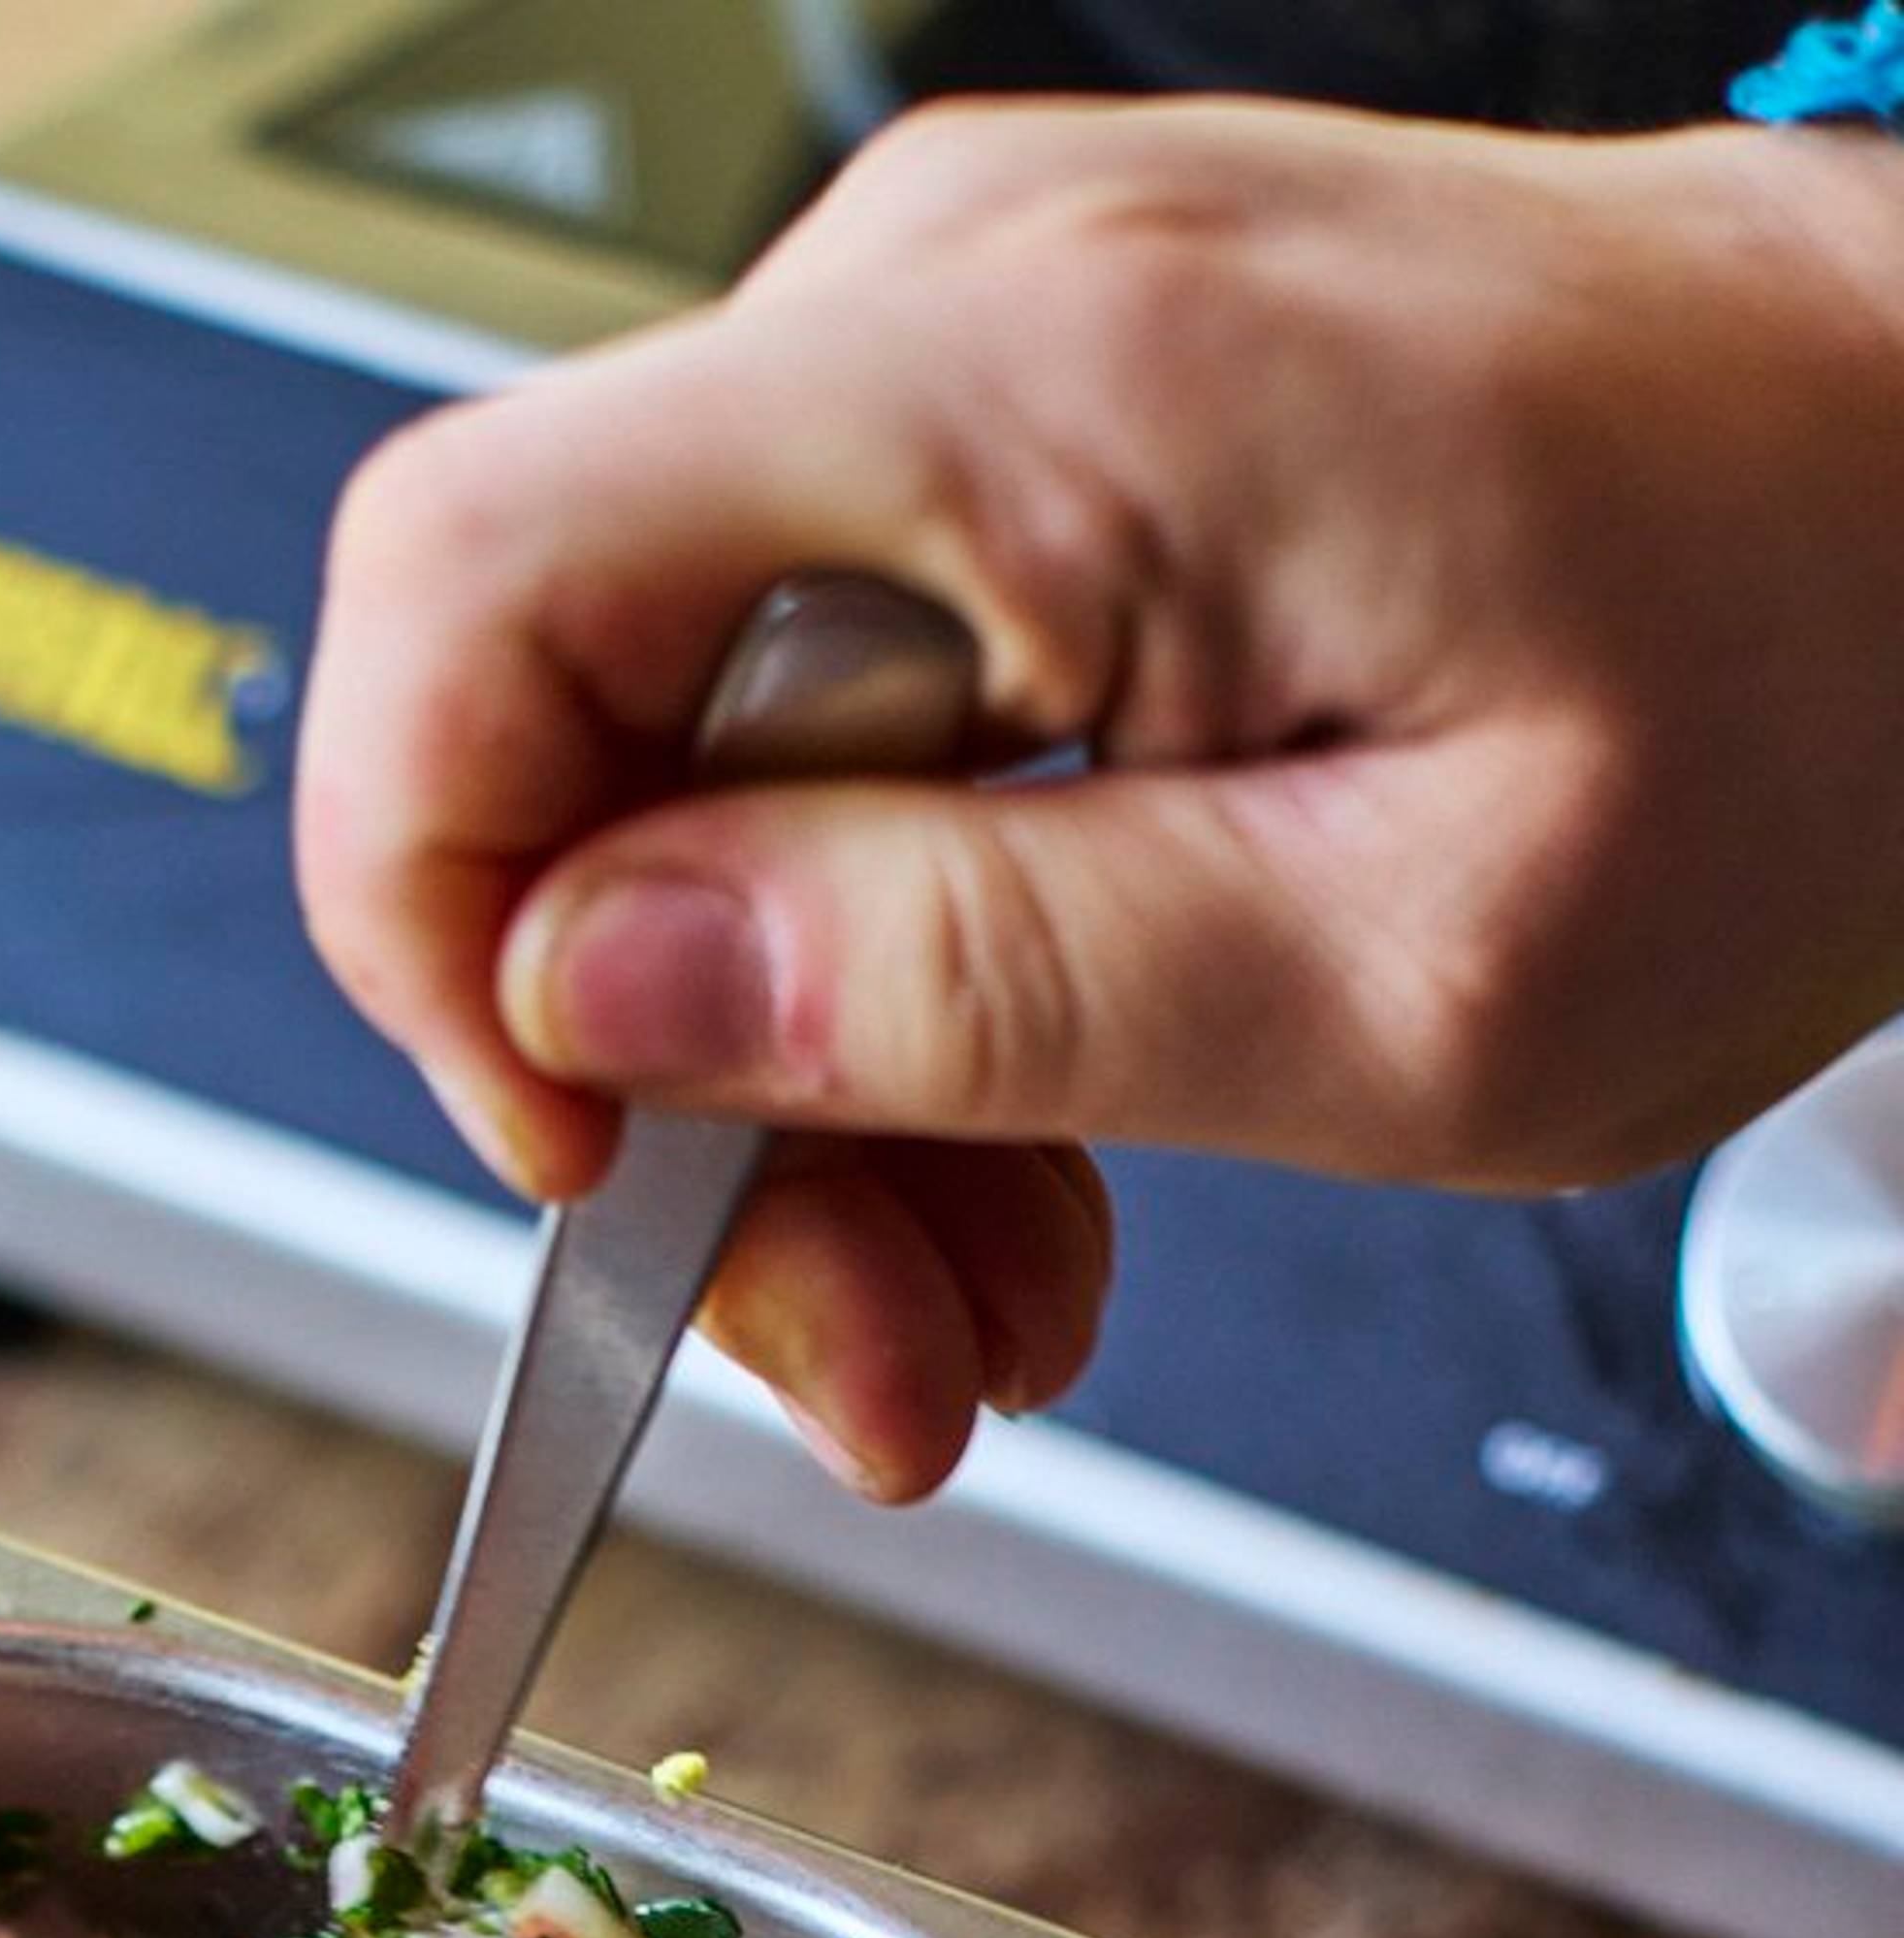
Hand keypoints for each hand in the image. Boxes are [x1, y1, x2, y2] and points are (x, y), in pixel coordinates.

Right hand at [296, 101, 1903, 1496]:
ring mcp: (956, 358)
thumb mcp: (1414, 969)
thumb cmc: (1810, 685)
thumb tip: (598, 990)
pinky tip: (1023, 1153)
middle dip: (657, 1103)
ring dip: (787, 1094)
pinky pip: (809, 744)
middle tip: (855, 1358)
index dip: (440, 925)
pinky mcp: (998, 444)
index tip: (598, 1170)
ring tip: (987, 1307)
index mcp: (1031, 388)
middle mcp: (943, 310)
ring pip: (667, 777)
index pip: (463, 594)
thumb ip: (978, 986)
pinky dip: (876, 983)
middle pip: (545, 727)